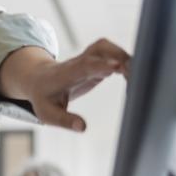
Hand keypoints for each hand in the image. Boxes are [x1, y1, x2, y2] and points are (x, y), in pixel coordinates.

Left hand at [0, 39, 129, 131]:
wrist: (38, 79)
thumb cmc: (44, 98)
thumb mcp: (48, 113)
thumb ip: (64, 120)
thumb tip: (82, 127)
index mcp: (66, 74)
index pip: (84, 66)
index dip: (101, 65)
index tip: (117, 67)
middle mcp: (79, 62)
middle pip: (99, 49)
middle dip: (119, 57)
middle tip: (136, 75)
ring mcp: (88, 59)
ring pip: (107, 47)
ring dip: (124, 56)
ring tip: (138, 76)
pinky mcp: (96, 61)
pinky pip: (112, 53)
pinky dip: (125, 60)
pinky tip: (135, 75)